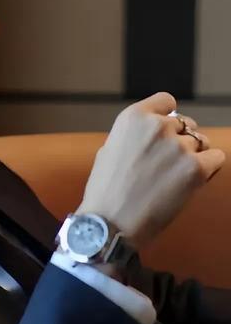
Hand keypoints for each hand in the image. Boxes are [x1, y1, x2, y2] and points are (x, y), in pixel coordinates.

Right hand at [77, 92, 224, 249]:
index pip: (167, 101)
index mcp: (134, 117)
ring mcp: (179, 146)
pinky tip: (193, 180)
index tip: (164, 132)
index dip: (168, 117)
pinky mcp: (196, 169)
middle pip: (185, 124)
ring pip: (201, 142)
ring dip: (193, 156)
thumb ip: (135, 136)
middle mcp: (158, 126)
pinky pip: (217, 158)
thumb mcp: (111, 148)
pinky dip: (209, 168)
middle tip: (168, 163)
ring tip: (176, 176)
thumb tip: (154, 135)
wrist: (111, 222)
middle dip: (180, 140)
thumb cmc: (106, 189)